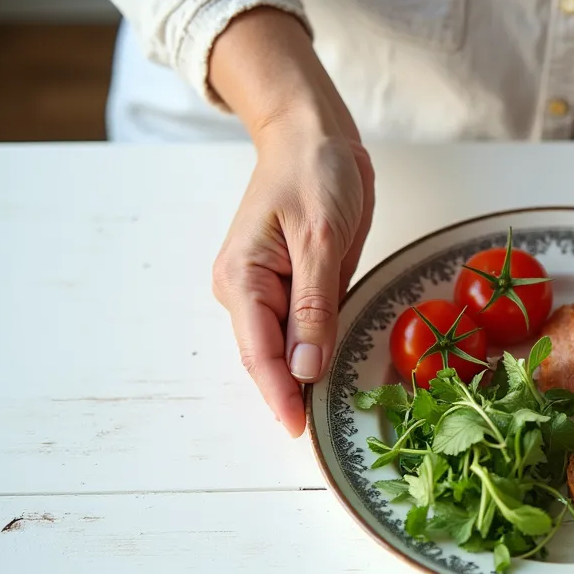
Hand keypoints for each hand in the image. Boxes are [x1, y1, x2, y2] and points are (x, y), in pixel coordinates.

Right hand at [211, 118, 374, 437]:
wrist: (314, 136)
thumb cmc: (313, 173)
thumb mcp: (321, 236)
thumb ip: (314, 304)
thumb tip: (306, 366)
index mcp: (242, 279)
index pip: (260, 352)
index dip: (280, 395)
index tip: (299, 431)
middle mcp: (246, 291)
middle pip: (270, 358)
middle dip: (292, 394)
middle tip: (323, 436)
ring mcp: (268, 292)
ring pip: (287, 349)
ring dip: (304, 377)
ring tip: (331, 416)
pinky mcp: (292, 288)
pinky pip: (302, 330)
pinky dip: (316, 352)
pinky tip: (331, 376)